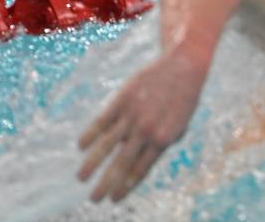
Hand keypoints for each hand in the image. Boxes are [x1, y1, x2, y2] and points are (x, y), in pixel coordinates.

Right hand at [77, 50, 207, 202]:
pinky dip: (91, 134)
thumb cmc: (183, 99)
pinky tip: (81, 146)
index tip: (113, 199)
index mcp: (162, 140)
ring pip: (107, 144)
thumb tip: (143, 159)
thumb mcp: (179, 126)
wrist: (184, 66)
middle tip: (94, 199)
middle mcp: (146, 130)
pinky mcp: (123, 99)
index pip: (139, 170)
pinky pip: (103, 120)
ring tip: (81, 178)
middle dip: (106, 183)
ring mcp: (133, 114)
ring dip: (92, 163)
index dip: (125, 186)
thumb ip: (161, 144)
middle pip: (121, 163)